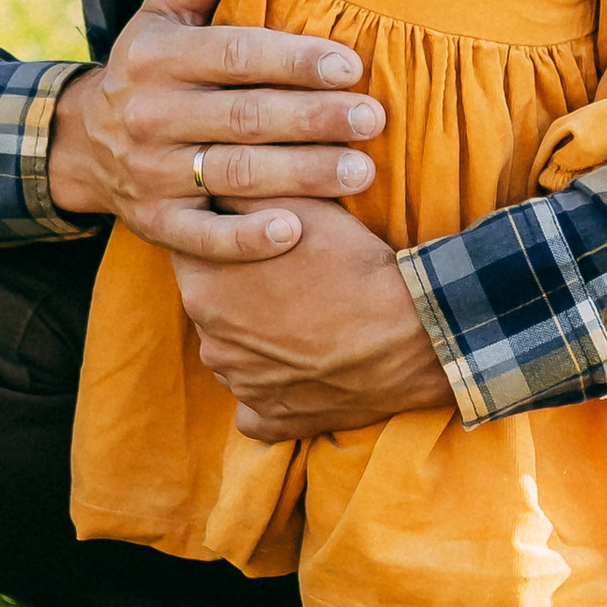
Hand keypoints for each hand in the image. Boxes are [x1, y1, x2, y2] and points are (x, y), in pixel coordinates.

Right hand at [43, 0, 387, 248]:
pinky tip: (294, 232)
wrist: (81, 144)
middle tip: (374, 120)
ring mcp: (150, 173)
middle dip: (314, 119)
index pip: (235, 55)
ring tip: (361, 173)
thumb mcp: (161, 12)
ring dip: (301, 176)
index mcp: (157, 56)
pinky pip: (203, 237)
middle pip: (244, 118)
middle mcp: (150, 115)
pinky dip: (247, 240)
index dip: (294, 61)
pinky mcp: (154, 223)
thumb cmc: (146, 68)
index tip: (351, 66)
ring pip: (234, 176)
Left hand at [177, 202, 451, 438]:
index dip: (225, 241)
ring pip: (235, 354)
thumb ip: (239, 194)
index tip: (256, 240)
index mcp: (203, 292)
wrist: (413, 331)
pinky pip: (256, 406)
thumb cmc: (352, 263)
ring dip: (257, 338)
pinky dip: (272, 390)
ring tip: (305, 318)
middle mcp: (211, 346)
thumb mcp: (293, 206)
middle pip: (212, 307)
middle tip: (288, 277)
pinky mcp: (273, 419)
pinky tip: (301, 369)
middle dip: (238, 291)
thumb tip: (214, 187)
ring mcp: (241, 388)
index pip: (193, 255)